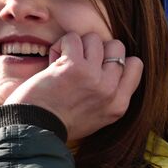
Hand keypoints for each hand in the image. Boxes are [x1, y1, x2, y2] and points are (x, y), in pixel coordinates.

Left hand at [4, 32, 142, 140]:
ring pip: (95, 39)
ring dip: (77, 45)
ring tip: (63, 61)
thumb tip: (109, 72)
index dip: (114, 59)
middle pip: (117, 47)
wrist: (33, 129)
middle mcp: (110, 90)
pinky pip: (73, 38)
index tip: (95, 67)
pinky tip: (53, 59)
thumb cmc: (56, 123)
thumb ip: (108, 97)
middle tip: (78, 63)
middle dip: (96, 48)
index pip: (135, 64)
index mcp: (119, 104)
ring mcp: (94, 77)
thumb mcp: (96, 117)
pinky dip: (61, 44)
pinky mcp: (74, 67)